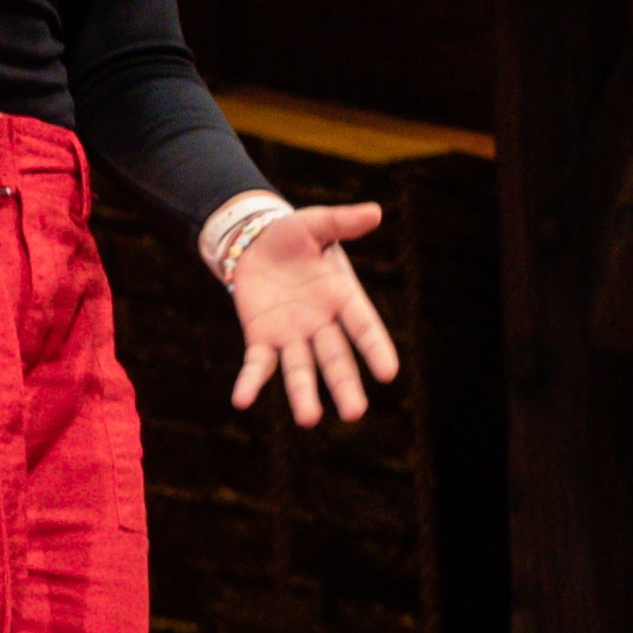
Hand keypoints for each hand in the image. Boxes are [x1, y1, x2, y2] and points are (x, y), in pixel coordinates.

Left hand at [221, 200, 403, 425]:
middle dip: (344, 385)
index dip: (376, 348)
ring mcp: (291, 334)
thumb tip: (376, 212)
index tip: (389, 373)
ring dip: (303, 394)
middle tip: (354, 414)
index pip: (363, 326)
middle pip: (336, 359)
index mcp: (342, 296)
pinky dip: (250, 382)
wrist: (256, 241)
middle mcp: (321, 323)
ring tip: (309, 419)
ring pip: (300, 369)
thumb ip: (342, 222)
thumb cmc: (294, 234)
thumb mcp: (317, 223)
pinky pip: (257, 364)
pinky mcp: (261, 337)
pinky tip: (242, 400)